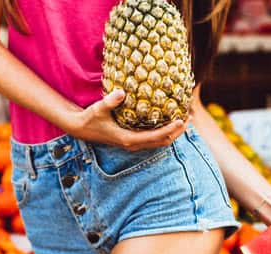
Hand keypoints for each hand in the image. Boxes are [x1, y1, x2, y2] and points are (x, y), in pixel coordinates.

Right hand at [64, 90, 187, 150]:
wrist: (80, 128)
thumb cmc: (90, 118)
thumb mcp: (98, 108)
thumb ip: (110, 101)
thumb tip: (122, 92)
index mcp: (128, 139)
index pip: (156, 137)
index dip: (170, 130)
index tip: (181, 120)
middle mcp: (133, 144)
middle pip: (163, 142)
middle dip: (178, 131)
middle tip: (190, 117)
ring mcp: (134, 144)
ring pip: (160, 142)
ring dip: (173, 132)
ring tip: (185, 118)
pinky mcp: (132, 140)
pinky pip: (154, 138)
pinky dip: (165, 131)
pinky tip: (170, 120)